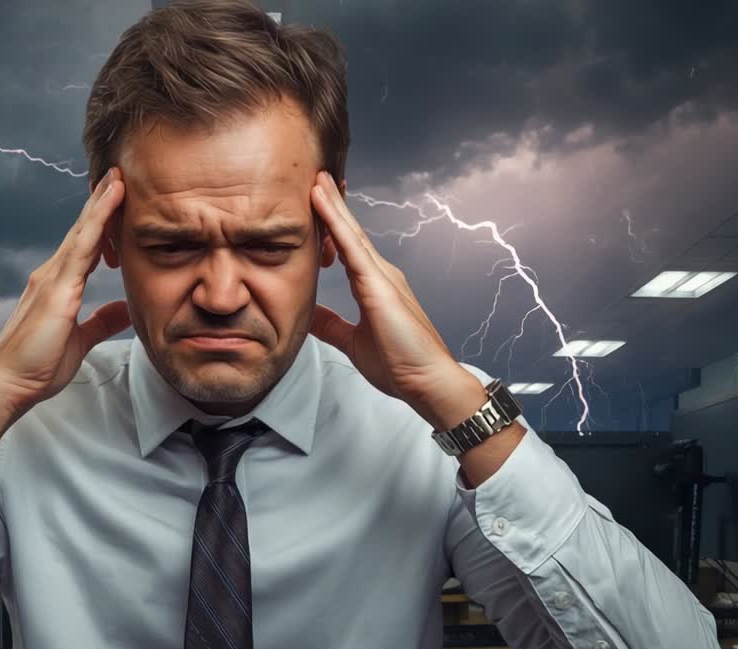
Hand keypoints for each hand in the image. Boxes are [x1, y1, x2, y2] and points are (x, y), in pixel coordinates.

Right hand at [0, 167, 130, 419]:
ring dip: (101, 203)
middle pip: (83, 231)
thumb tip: (125, 309)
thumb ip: (101, 322)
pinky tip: (112, 201)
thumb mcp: (80, 341)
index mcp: (58, 287)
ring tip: (119, 177)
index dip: (101, 222)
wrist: (7, 386)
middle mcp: (51, 275)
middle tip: (119, 174)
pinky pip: (83, 246)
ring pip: (83, 232)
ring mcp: (52, 279)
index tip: (118, 199)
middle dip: (101, 202)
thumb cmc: (36, 368)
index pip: (86, 247)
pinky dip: (98, 221)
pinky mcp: (57, 289)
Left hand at [308, 171, 463, 417]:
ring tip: (314, 178)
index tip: (313, 202)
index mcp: (373, 286)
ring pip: (351, 232)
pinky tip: (320, 201)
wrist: (429, 383)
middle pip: (350, 232)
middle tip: (314, 177)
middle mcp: (380, 274)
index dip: (331, 225)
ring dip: (332, 204)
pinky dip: (335, 221)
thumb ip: (331, 325)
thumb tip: (309, 314)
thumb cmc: (400, 366)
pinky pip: (352, 245)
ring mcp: (382, 276)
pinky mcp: (379, 285)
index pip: (347, 247)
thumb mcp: (352, 342)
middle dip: (332, 204)